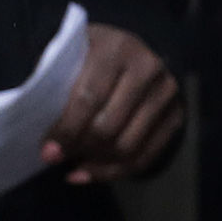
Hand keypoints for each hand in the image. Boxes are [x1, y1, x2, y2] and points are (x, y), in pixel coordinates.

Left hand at [43, 23, 182, 184]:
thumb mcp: (72, 53)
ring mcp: (166, 94)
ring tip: (74, 165)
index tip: (48, 151)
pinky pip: (146, 156)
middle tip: (57, 158)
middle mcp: (148, 69)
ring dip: (96, 163)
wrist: (134, 47)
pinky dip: (116, 172)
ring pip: (128, 146)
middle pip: (109, 126)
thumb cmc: (90, 52)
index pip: (89, 98)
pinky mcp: (177, 116)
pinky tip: (91, 173)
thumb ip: (55, 81)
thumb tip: (44, 135)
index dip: (67, 130)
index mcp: (116, 48)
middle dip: (80, 148)